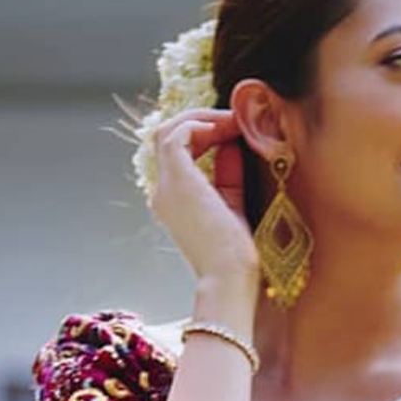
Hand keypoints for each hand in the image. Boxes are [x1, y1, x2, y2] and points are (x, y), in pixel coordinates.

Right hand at [149, 107, 258, 288]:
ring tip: (232, 120)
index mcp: (175, 201)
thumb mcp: (234, 206)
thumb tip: (232, 142)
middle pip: (170, 137)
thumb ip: (229, 174)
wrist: (230, 281)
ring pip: (168, 131)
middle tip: (234, 119)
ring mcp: (166, 187)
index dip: (207, 135)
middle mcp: (164, 192)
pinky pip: (177, 135)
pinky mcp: (176, 182)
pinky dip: (200, 125)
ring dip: (202, 119)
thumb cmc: (236, 257)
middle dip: (202, 121)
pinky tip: (225, 129)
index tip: (236, 131)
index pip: (180, 153)